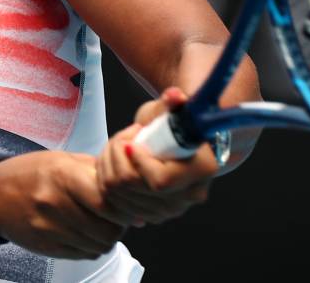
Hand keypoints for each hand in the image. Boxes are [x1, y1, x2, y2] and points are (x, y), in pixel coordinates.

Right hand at [0, 151, 126, 259]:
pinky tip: (85, 232)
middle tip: (116, 217)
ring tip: (100, 224)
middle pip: (106, 229)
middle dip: (118, 225)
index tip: (127, 204)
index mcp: (62, 176)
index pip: (106, 202)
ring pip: (98, 245)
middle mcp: (54, 203)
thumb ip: (96, 172)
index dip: (123, 206)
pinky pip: (83, 254)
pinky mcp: (45, 246)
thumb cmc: (31, 173)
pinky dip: (91, 246)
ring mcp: (48, 228)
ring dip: (106, 237)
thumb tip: (131, 190)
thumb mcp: (63, 160)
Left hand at [95, 87, 218, 226]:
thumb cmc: (175, 121)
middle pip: (134, 189)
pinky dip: (107, 181)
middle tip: (121, 140)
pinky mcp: (152, 214)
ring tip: (117, 148)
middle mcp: (189, 196)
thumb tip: (174, 96)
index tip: (130, 142)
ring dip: (108, 167)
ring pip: (118, 195)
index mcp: (202, 170)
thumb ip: (173, 101)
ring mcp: (170, 209)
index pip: (159, 181)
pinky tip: (113, 164)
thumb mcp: (173, 108)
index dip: (138, 161)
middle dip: (117, 159)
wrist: (176, 141)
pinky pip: (115, 204)